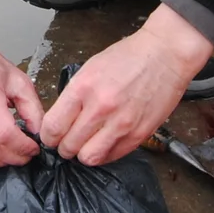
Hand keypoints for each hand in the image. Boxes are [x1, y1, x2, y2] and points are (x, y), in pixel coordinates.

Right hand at [0, 0, 43, 165]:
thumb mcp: (18, 80)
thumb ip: (32, 108)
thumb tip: (39, 134)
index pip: (5, 134)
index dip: (23, 147)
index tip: (35, 147)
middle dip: (16, 157)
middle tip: (29, 154)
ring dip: (3, 161)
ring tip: (16, 154)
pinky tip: (1, 151)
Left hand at [38, 3, 210, 164]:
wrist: (165, 54)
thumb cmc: (128, 57)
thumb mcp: (90, 68)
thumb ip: (74, 96)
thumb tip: (60, 120)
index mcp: (83, 88)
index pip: (52, 127)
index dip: (48, 136)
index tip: (51, 135)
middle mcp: (100, 108)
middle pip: (68, 147)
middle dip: (64, 147)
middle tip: (69, 140)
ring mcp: (121, 124)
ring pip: (89, 158)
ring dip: (84, 153)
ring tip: (87, 143)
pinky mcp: (139, 134)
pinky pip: (112, 156)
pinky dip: (105, 153)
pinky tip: (105, 142)